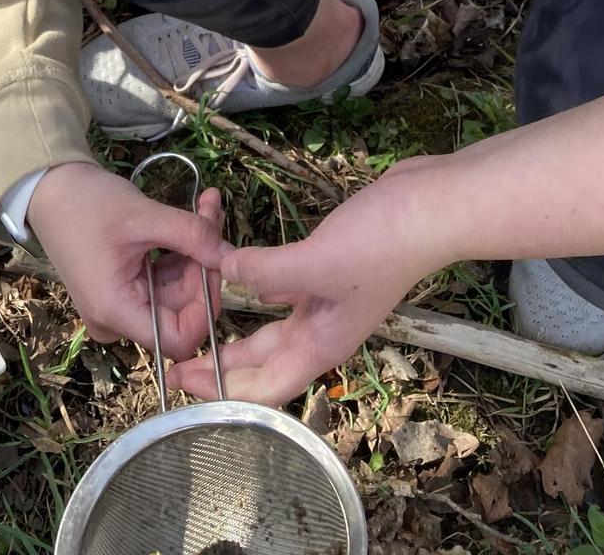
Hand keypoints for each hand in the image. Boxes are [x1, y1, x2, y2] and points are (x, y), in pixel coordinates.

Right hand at [27, 161, 225, 354]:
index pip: (179, 339)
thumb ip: (192, 236)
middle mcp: (117, 320)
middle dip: (203, 265)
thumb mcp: (143, 216)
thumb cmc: (87, 203)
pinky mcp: (124, 289)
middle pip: (180, 311)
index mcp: (116, 311)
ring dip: (195, 251)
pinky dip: (180, 251)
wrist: (49, 187)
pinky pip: (163, 281)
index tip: (214, 261)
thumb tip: (233, 256)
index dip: (205, 306)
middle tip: (212, 217)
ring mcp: (120, 306)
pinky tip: (192, 217)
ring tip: (205, 207)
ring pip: (176, 292)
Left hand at [171, 162, 444, 405]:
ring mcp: (326, 301)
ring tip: (196, 323)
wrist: (430, 208)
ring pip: (270, 326)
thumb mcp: (318, 261)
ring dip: (235, 329)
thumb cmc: (383, 243)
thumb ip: (266, 270)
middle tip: (173, 360)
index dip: (222, 395)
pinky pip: (281, 290)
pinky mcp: (327, 270)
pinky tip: (236, 276)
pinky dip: (256, 286)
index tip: (181, 386)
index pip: (265, 389)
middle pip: (262, 361)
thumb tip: (223, 272)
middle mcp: (322, 331)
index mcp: (322, 344)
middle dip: (219, 365)